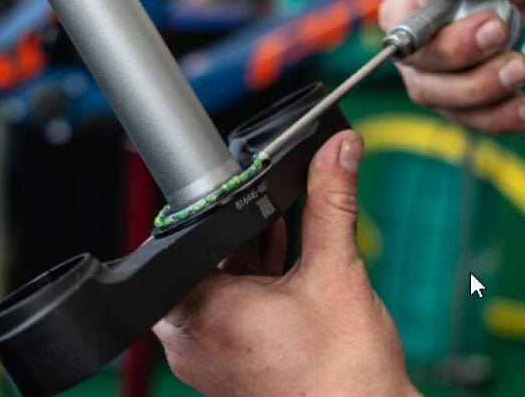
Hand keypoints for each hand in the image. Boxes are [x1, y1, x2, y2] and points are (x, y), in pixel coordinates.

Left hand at [154, 130, 418, 396]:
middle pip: (202, 256)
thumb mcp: (338, 272)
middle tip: (272, 209)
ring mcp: (208, 354)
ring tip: (286, 235)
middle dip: (239, 228)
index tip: (235, 188)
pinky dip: (253, 282)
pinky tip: (285, 267)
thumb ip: (332, 200)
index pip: (181, 237)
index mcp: (202, 312)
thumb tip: (338, 151)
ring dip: (250, 253)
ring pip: (217, 280)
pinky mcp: (229, 362)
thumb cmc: (343, 378)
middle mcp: (193, 339)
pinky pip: (229, 306)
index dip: (209, 206)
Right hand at [380, 0, 524, 132]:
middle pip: (411, 42)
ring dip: (480, 84)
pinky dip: (499, 115)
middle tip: (500, 27)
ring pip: (430, 88)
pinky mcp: (450, 101)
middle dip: (458, 42)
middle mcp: (409, 21)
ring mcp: (426, 65)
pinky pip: (462, 119)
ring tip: (520, 67)